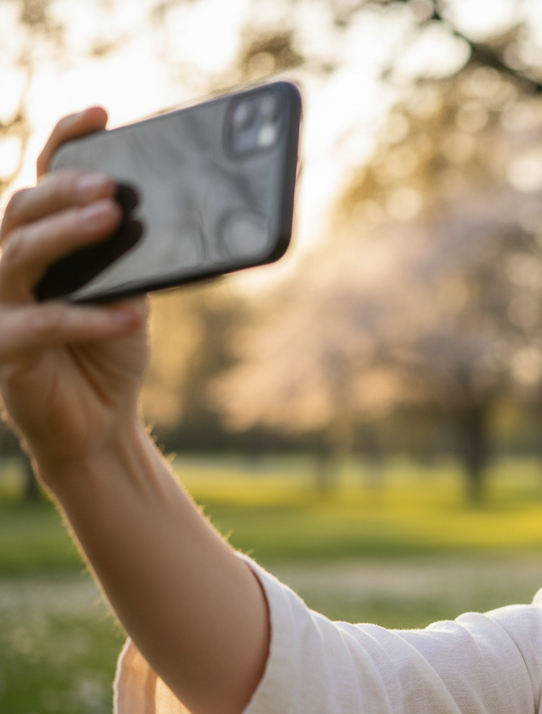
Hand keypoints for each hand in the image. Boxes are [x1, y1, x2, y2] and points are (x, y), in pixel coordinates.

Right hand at [0, 108, 147, 475]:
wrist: (100, 422)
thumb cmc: (112, 349)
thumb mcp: (132, 290)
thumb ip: (134, 254)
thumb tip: (175, 209)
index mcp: (41, 243)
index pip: (44, 180)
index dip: (65, 142)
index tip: (100, 115)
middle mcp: (9, 266)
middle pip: (23, 209)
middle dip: (67, 190)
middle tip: (113, 185)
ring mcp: (0, 305)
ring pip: (19, 253)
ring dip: (68, 234)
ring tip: (113, 220)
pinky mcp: (5, 350)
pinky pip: (43, 325)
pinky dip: (90, 317)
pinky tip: (131, 313)